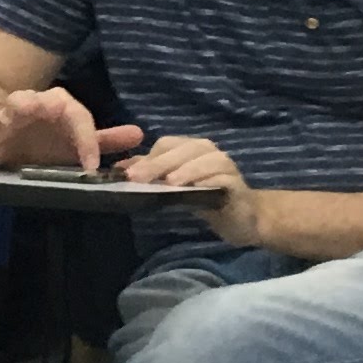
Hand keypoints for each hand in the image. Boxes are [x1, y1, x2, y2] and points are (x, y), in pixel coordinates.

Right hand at [0, 86, 140, 174]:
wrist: (2, 141)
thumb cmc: (43, 142)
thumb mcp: (74, 145)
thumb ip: (105, 141)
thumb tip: (140, 135)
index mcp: (62, 109)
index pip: (79, 117)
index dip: (87, 139)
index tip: (91, 164)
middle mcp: (40, 105)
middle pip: (50, 100)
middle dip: (53, 105)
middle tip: (55, 108)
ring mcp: (13, 113)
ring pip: (18, 102)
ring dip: (21, 104)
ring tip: (22, 106)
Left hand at [123, 131, 259, 244]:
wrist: (242, 217)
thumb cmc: (205, 198)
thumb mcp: (174, 186)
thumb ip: (151, 174)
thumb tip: (120, 168)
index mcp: (191, 149)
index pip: (166, 145)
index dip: (147, 158)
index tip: (128, 175)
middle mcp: (208, 152)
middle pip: (183, 150)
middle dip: (159, 164)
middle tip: (138, 179)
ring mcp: (225, 166)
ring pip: (205, 161)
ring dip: (187, 170)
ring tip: (169, 183)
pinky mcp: (237, 184)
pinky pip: (224, 179)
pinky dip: (210, 182)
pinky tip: (198, 190)